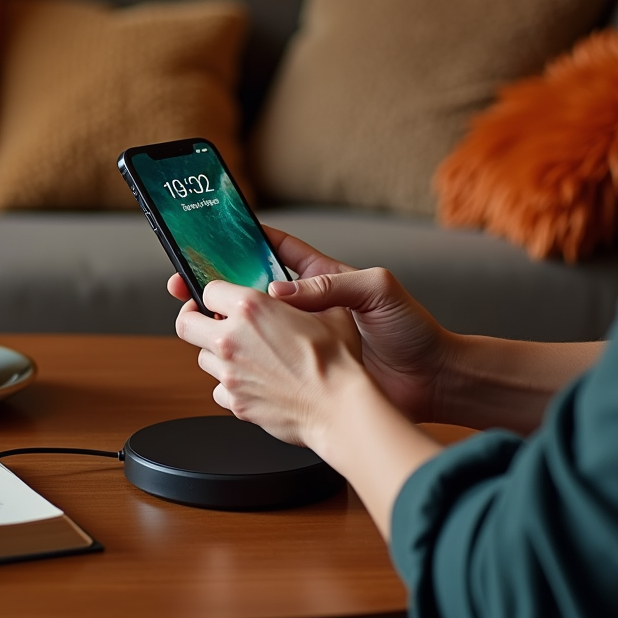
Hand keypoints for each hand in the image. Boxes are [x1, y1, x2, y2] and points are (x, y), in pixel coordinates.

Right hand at [167, 226, 453, 422]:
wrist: (432, 381)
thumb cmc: (412, 331)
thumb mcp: (378, 290)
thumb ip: (330, 284)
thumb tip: (279, 293)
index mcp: (322, 277)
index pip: (275, 250)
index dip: (242, 240)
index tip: (210, 237)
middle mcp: (306, 306)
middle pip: (250, 289)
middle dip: (215, 284)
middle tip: (185, 285)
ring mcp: (302, 338)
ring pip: (251, 327)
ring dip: (223, 323)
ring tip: (196, 321)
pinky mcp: (304, 369)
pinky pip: (264, 362)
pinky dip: (241, 360)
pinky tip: (224, 361)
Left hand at [174, 280, 369, 449]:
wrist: (339, 407)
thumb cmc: (336, 362)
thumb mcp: (327, 311)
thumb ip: (300, 298)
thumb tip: (290, 293)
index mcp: (250, 308)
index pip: (209, 289)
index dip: (215, 292)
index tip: (220, 298)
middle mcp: (232, 339)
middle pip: (186, 324)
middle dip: (194, 320)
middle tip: (207, 320)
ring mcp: (229, 373)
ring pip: (202, 358)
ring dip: (216, 353)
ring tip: (240, 353)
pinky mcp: (235, 402)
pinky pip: (218, 390)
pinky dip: (229, 385)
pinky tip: (250, 381)